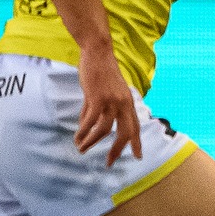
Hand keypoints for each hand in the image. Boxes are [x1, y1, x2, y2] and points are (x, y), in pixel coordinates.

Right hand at [74, 47, 141, 166]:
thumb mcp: (102, 92)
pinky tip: (77, 138)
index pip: (135, 127)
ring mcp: (112, 101)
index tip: (138, 157)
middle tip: (109, 163)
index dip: (137, 143)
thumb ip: (95, 109)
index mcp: (128, 103)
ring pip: (104, 130)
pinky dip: (83, 132)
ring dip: (92, 142)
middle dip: (117, 150)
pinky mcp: (98, 98)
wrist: (97, 52)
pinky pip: (90, 122)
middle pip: (125, 133)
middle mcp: (123, 104)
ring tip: (82, 150)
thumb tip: (85, 126)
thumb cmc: (99, 71)